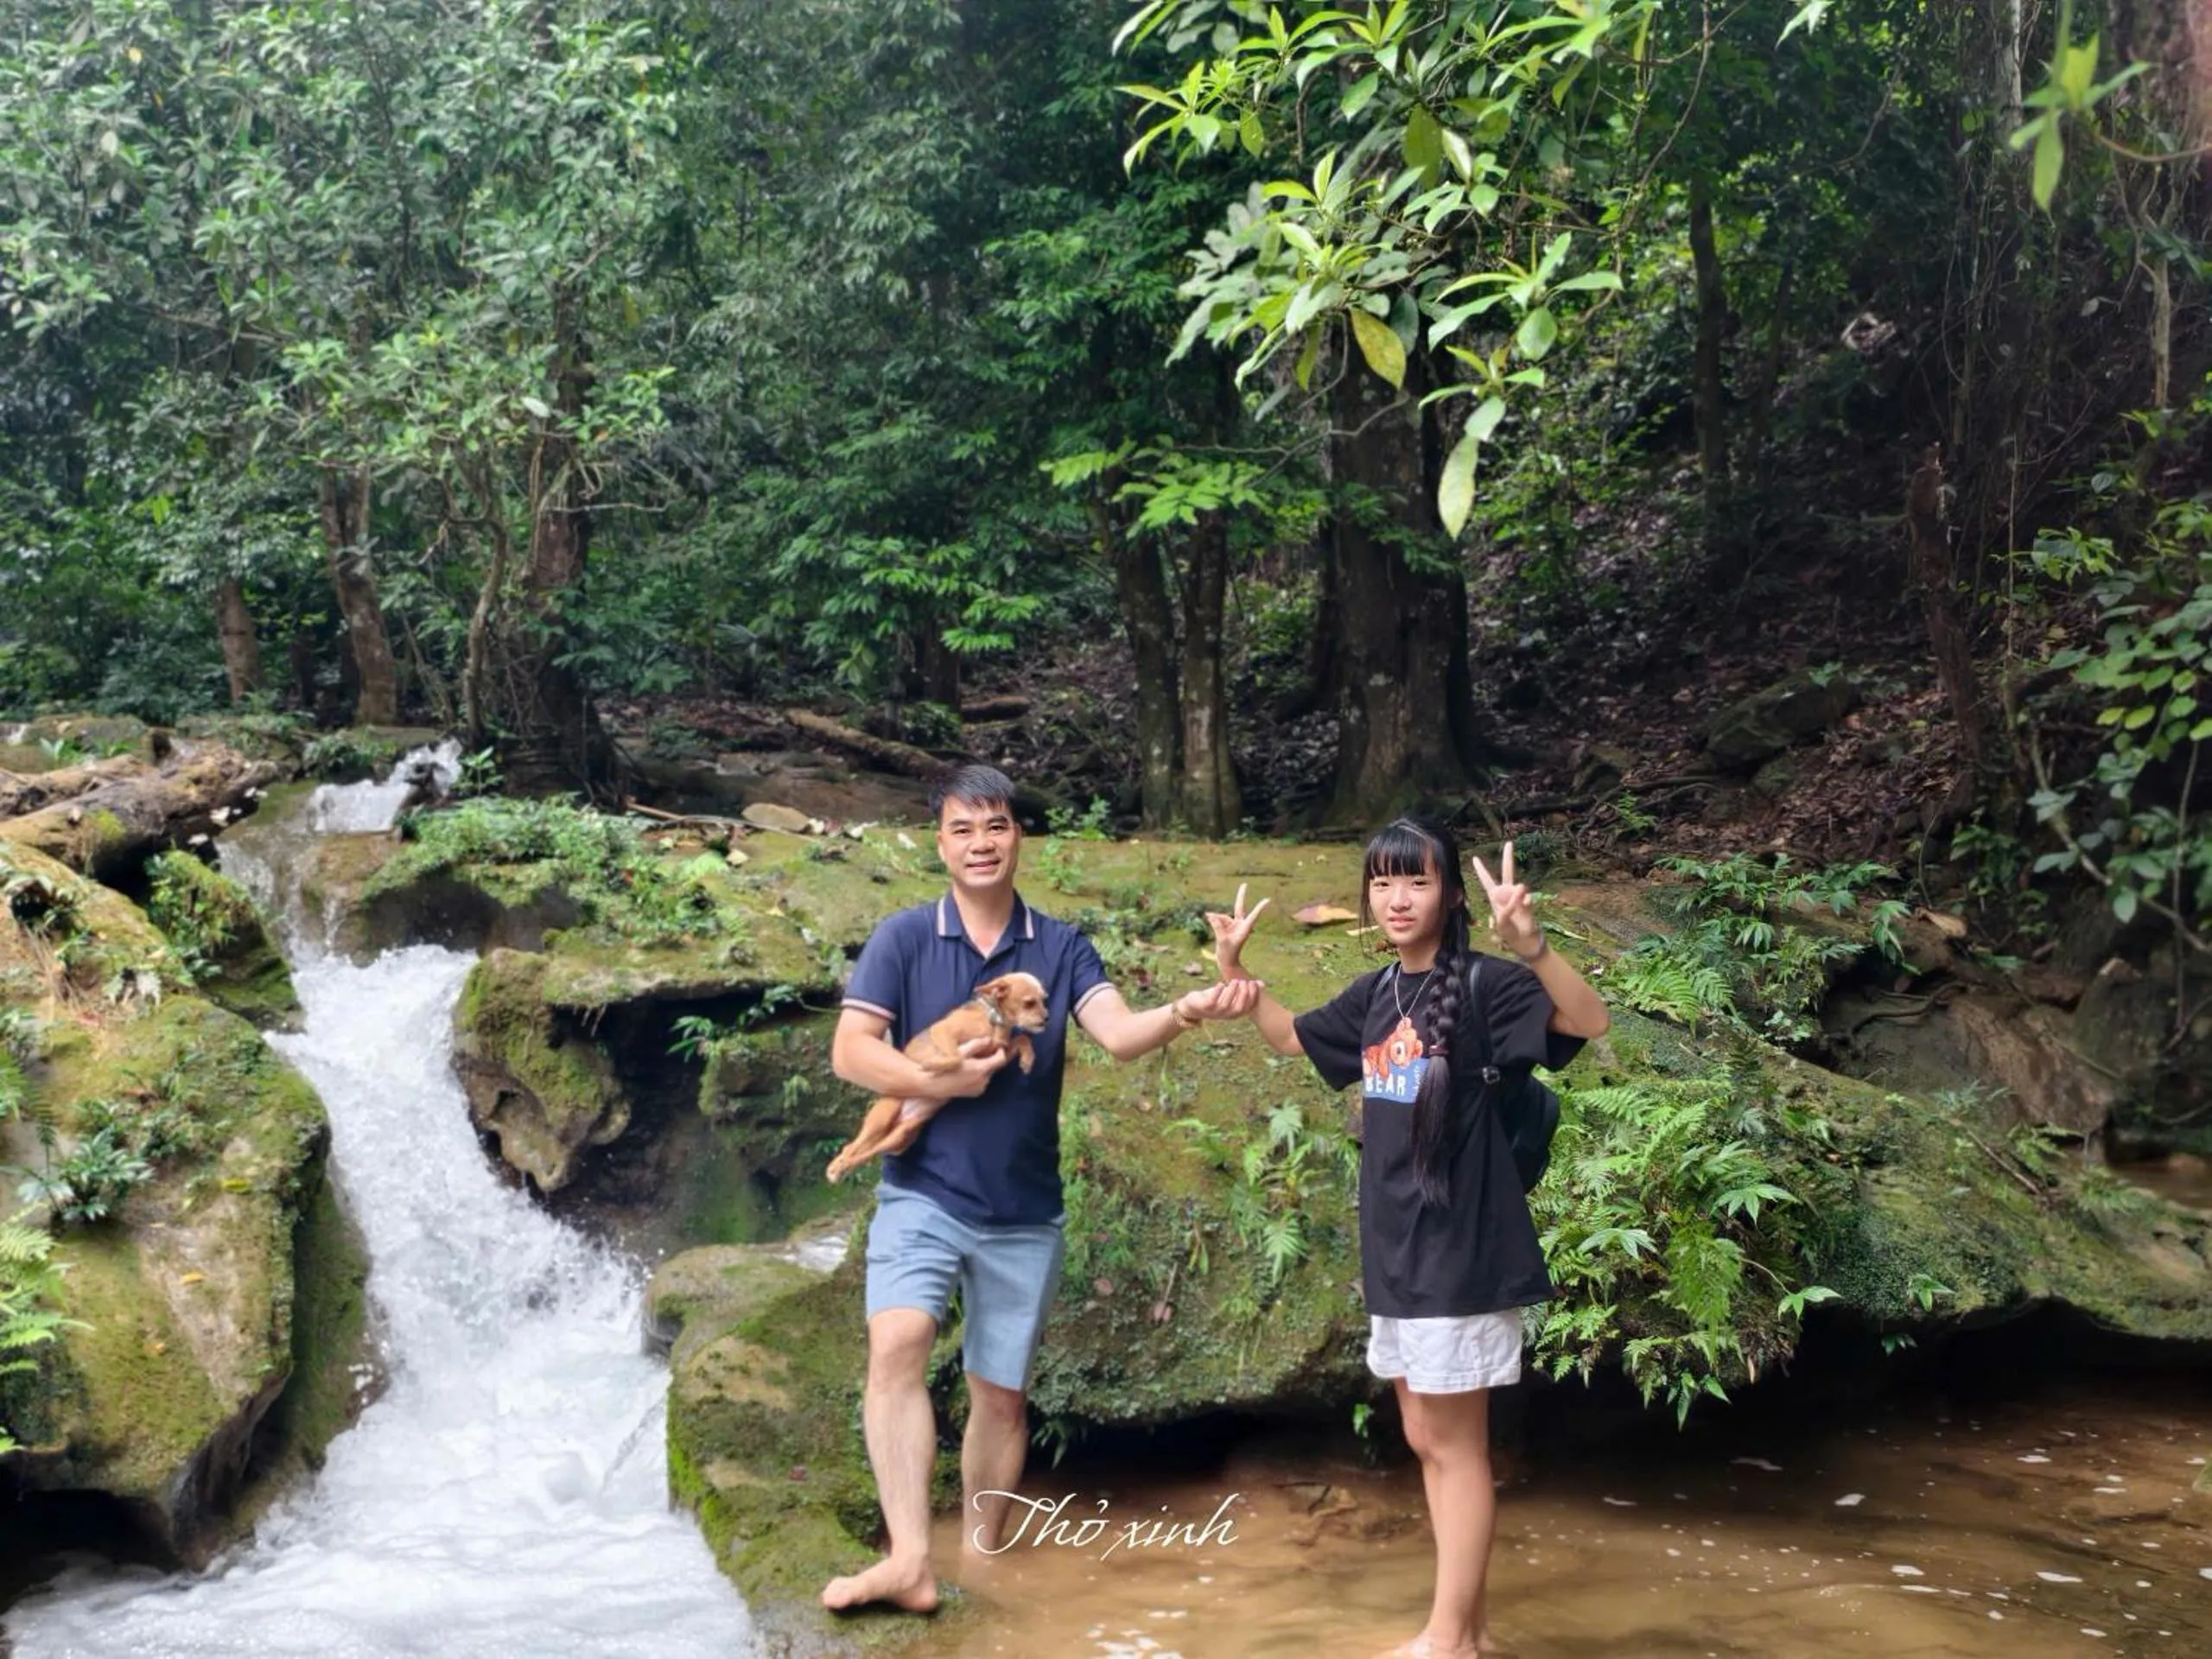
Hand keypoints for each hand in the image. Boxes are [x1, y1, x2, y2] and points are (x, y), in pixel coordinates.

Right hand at [942, 1036, 1013, 1097]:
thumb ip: (976, 1045)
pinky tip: (969, 1071)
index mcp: (981, 1069)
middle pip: (995, 1066)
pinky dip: (980, 1075)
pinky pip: (983, 1081)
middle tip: (986, 1051)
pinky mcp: (976, 1093)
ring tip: (974, 1061)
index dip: (1002, 1051)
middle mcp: (983, 1080)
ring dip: (986, 1067)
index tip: (998, 1046)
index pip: (1001, 1059)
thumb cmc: (945, 1066)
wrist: (933, 1084)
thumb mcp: (960, 1052)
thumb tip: (989, 1039)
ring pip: (989, 1074)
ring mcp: (980, 1088)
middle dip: (992, 1058)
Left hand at [1175, 977, 1263, 1026]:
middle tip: (1243, 981)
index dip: (1253, 996)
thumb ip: (1244, 989)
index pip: (1248, 1007)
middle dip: (1243, 994)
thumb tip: (1262, 983)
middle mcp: (1226, 1015)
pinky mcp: (1204, 1007)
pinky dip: (1217, 992)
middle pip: (1239, 1007)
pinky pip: (1212, 1001)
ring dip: (1232, 991)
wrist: (1192, 1006)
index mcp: (1234, 1013)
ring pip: (1226, 1004)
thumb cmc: (1214, 998)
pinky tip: (1220, 984)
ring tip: (1234, 981)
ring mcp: (1214, 1012)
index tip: (1254, 983)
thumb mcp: (1231, 993)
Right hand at [1202, 883, 1270, 978]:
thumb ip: (1217, 927)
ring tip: (1209, 919)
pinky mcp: (1226, 927)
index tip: (1267, 900)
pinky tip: (1207, 916)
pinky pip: (1218, 920)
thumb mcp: (1222, 940)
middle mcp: (1240, 925)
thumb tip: (1211, 916)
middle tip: (1244, 884)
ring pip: (1222, 916)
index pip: (1253, 915)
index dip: (1259, 908)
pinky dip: (1213, 919)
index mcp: (1245, 929)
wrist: (1226, 960)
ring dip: (1216, 919)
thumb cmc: (1228, 953)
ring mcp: (1233, 925)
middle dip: (1241, 896)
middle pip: (1239, 907)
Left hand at [1470, 840, 1543, 961]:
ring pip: (1519, 886)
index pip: (1487, 881)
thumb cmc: (1510, 934)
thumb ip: (1508, 907)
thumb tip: (1520, 889)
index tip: (1475, 858)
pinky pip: (1526, 898)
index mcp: (1495, 898)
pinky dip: (1524, 903)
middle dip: (1508, 858)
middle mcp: (1507, 894)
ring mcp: (1519, 897)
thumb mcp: (1502, 923)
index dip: (1481, 870)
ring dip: (1516, 895)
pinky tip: (1524, 908)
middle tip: (1509, 843)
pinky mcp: (1529, 902)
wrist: (1525, 942)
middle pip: (1507, 872)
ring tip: (1517, 905)